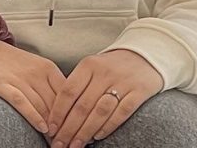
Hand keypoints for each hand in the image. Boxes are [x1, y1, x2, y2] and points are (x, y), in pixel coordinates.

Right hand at [0, 39, 67, 133]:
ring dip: (52, 127)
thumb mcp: (36, 68)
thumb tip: (67, 109)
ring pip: (42, 106)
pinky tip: (41, 128)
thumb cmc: (10, 61)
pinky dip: (34, 116)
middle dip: (64, 125)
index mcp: (48, 68)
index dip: (75, 115)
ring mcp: (20, 79)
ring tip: (57, 141)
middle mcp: (37, 73)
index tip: (78, 130)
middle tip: (69, 140)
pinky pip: (22, 103)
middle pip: (57, 104)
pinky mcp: (3, 85)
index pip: (69, 95)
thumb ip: (50, 85)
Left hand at [48, 49, 163, 147]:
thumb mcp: (92, 68)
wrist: (146, 56)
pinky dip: (108, 126)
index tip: (50, 128)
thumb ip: (78, 86)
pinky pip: (122, 112)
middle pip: (82, 106)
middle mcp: (104, 73)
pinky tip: (98, 137)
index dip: (57, 112)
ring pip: (99, 112)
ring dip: (86, 131)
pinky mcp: (139, 91)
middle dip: (68, 129)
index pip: (68, 92)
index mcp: (88, 66)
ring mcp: (122, 82)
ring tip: (76, 145)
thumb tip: (58, 114)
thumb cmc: (112, 66)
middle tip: (59, 144)